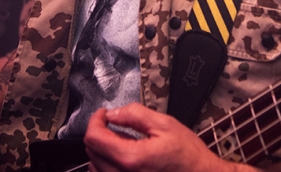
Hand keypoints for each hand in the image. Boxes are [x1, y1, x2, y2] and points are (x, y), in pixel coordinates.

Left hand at [84, 103, 253, 171]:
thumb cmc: (188, 156)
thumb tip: (113, 113)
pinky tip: (124, 156)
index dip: (95, 120)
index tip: (104, 114)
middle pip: (92, 152)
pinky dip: (107, 164)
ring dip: (102, 150)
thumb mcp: (165, 125)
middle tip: (115, 123)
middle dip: (99, 133)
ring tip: (121, 140)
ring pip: (95, 167)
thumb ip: (135, 115)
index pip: (94, 138)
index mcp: (131, 159)